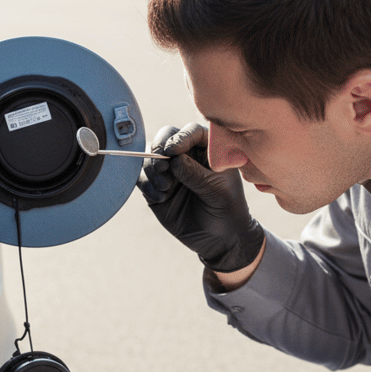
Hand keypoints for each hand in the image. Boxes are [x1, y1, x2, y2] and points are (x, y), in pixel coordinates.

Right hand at [137, 123, 264, 273]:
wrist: (220, 239)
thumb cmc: (227, 209)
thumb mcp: (217, 191)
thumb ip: (196, 174)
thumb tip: (173, 160)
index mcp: (207, 150)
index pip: (191, 132)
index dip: (180, 138)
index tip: (172, 151)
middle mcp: (186, 156)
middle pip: (165, 138)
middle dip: (159, 148)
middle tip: (162, 166)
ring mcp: (170, 172)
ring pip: (150, 158)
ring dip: (153, 170)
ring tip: (165, 187)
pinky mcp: (157, 188)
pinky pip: (143, 179)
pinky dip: (147, 185)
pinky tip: (161, 198)